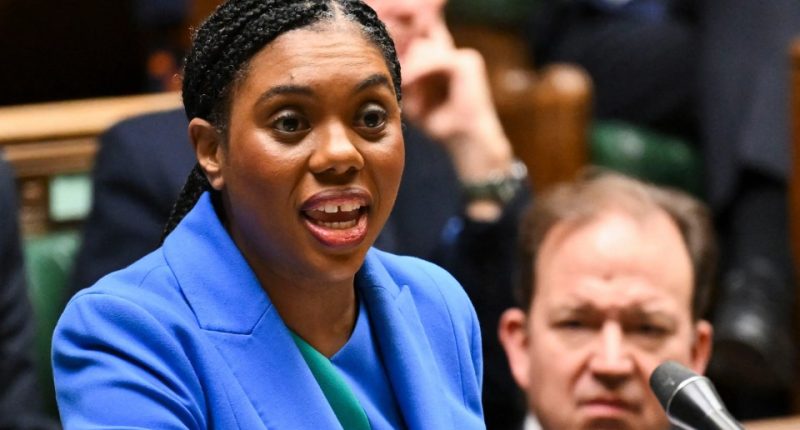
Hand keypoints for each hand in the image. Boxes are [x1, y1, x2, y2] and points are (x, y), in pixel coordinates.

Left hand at [401, 20, 516, 219]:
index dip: (401, 60)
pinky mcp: (465, 63)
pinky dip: (418, 70)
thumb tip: (385, 68)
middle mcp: (455, 57)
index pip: (416, 50)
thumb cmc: (441, 125)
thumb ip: (405, 82)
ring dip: (409, 68)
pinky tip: (407, 82)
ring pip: (423, 50)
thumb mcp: (415, 100)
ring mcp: (463, 57)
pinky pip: (434, 59)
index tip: (387, 78)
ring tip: (401, 86)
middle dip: (405, 64)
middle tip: (396, 84)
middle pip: (417, 47)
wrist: (465, 140)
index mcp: (445, 64)